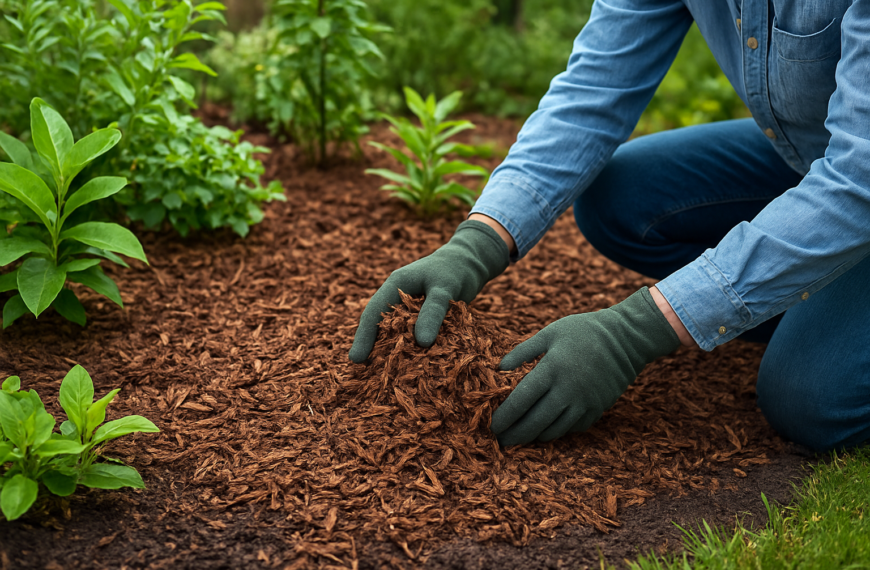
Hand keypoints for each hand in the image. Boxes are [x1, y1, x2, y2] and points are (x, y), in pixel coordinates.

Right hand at [349, 220, 509, 362]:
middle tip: (364, 374)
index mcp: (395, 285)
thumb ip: (432, 313)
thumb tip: (422, 342)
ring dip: (390, 350)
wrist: (472, 261)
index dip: (363, 337)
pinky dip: (410, 347)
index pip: (372, 313)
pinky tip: (410, 365)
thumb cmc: (456, 270)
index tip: (355, 360)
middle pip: (380, 324)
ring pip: (396, 331)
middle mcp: (398, 297)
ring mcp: (410, 307)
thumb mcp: (444, 288)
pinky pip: (412, 333)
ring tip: (384, 375)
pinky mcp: (424, 315)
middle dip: (372, 347)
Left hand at [490, 287, 680, 445]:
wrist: (627, 338)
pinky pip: (572, 428)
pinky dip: (557, 432)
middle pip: (535, 423)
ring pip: (554, 431)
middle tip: (501, 440)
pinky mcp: (598, 409)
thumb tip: (499, 368)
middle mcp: (567, 390)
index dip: (504, 417)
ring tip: (520, 438)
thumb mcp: (550, 333)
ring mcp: (584, 403)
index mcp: (551, 369)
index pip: (521, 401)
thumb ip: (523, 351)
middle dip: (515, 435)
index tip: (492, 426)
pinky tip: (546, 430)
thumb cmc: (583, 330)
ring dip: (534, 437)